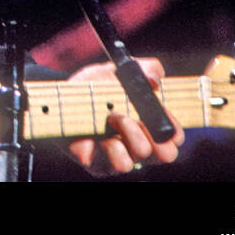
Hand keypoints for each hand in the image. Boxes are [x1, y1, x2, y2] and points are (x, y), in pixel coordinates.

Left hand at [65, 57, 184, 175]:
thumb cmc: (93, 87)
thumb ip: (143, 68)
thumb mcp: (117, 71)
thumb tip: (156, 79)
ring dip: (129, 132)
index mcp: (147, 126)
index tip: (162, 113)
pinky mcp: (100, 165)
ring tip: (113, 117)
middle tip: (139, 119)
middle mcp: (137, 145)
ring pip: (142, 156)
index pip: (174, 137)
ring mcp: (119, 157)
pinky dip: (111, 145)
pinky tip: (99, 134)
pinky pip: (119, 163)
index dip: (173, 127)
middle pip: (166, 154)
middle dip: (157, 135)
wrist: (60, 97)